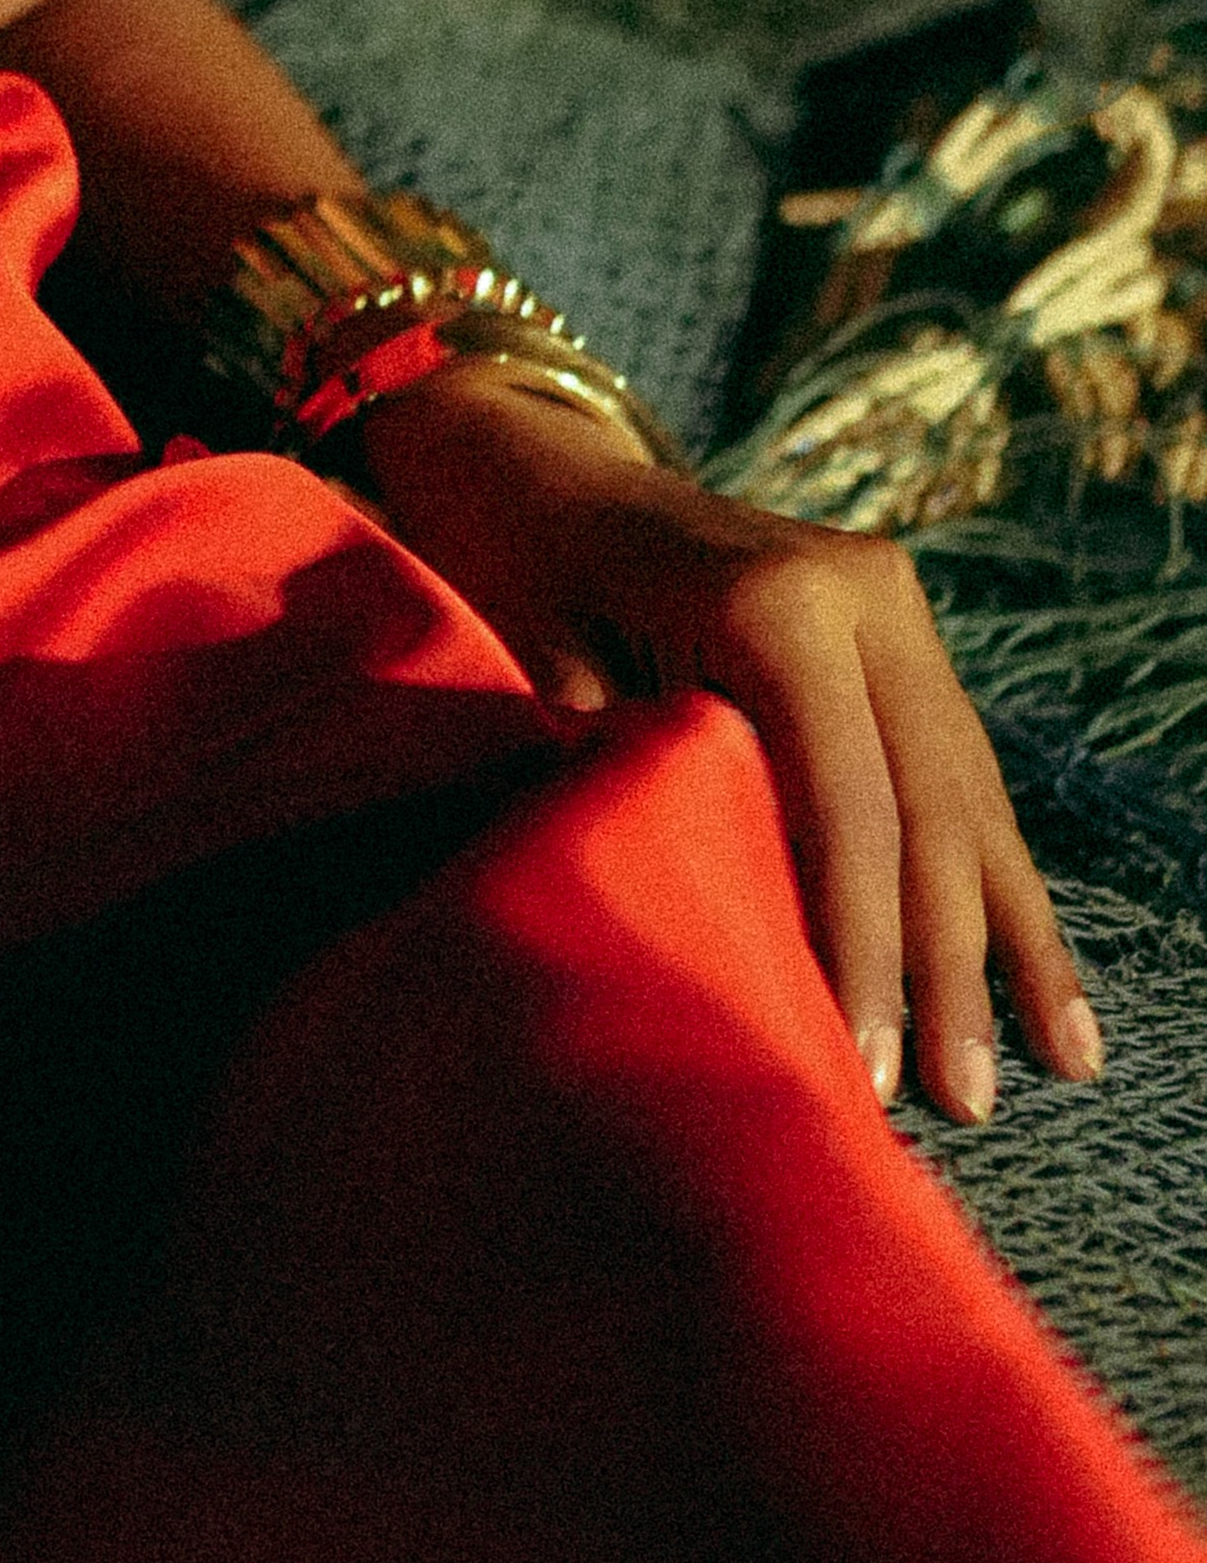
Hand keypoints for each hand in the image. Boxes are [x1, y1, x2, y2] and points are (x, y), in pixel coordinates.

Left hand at [350, 362, 1102, 1125]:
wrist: (530, 460)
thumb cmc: (508, 568)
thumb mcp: (539, 666)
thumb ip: (624, 772)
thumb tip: (699, 927)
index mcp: (773, 595)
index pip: (843, 800)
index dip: (860, 940)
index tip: (863, 1059)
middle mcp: (858, 591)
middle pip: (922, 809)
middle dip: (943, 966)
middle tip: (956, 1102)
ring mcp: (892, 607)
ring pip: (965, 800)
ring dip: (1001, 942)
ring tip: (1046, 1069)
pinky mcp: (902, 635)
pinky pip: (963, 775)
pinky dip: (1004, 883)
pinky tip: (1054, 990)